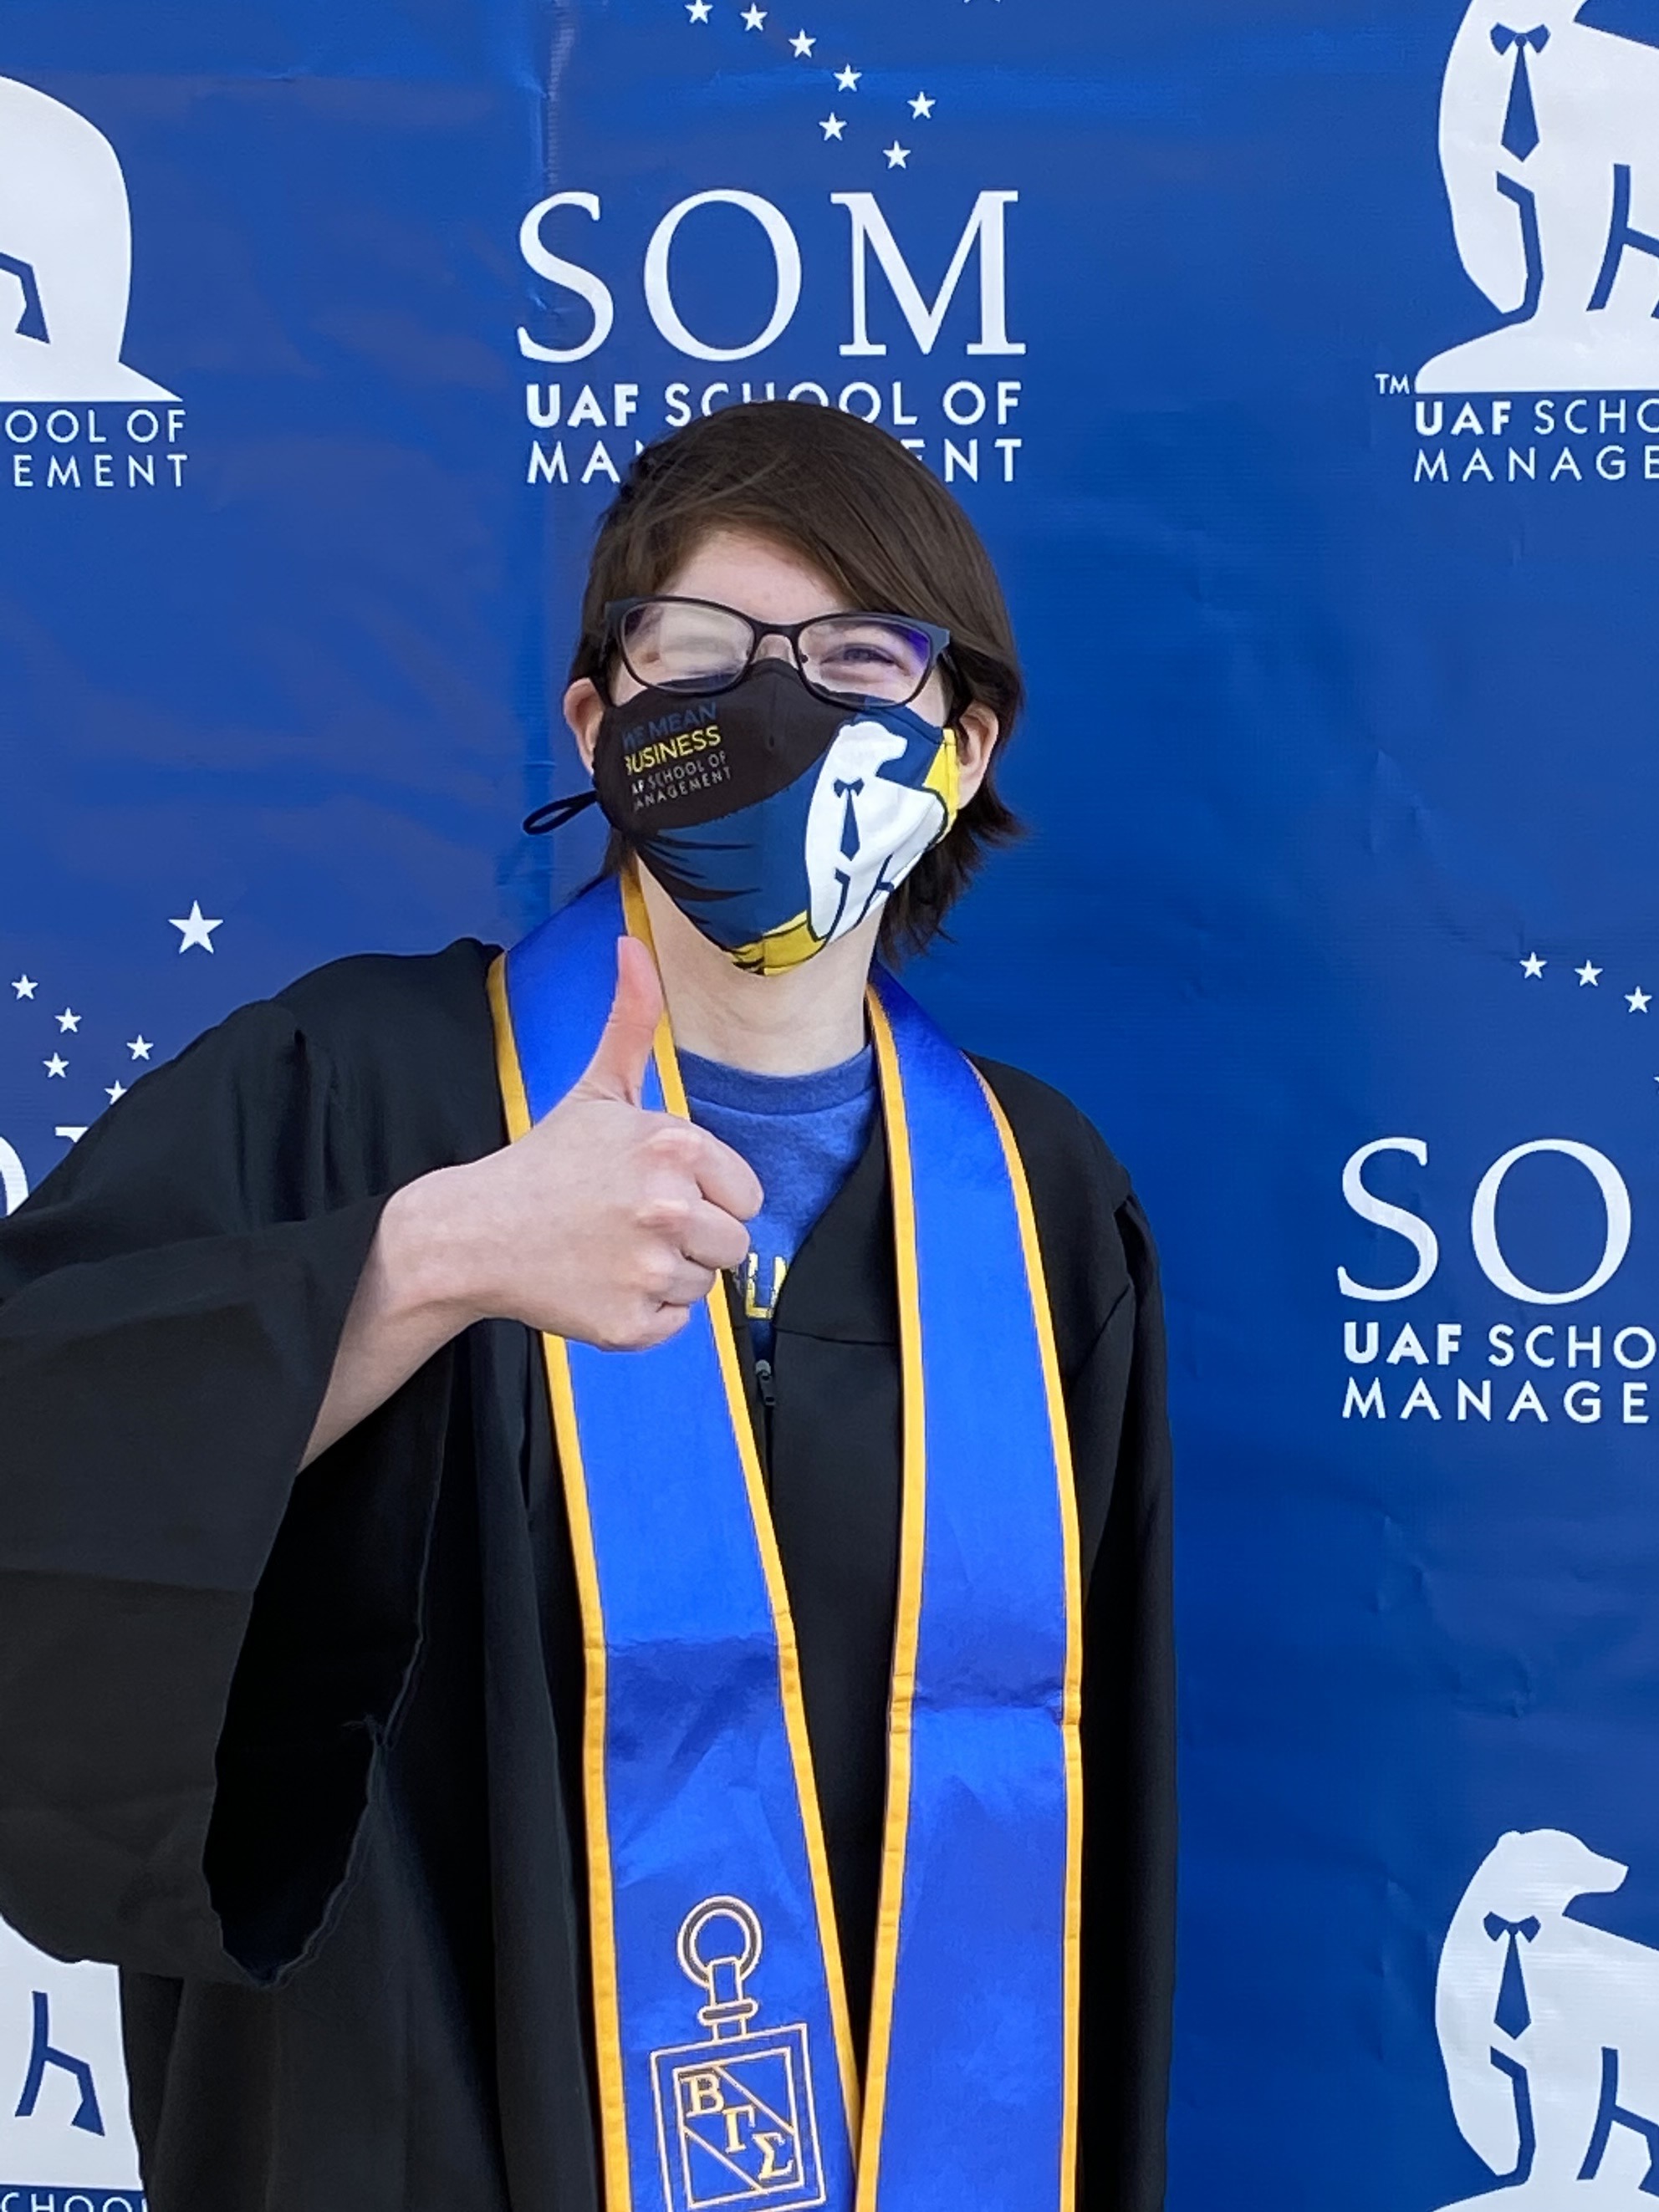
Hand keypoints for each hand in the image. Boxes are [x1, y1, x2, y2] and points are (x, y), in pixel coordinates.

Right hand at [386, 936, 762, 1351]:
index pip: (747, 1195)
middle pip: (733, 1244)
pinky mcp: (630, 1323)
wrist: (474, 1233)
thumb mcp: (597, 1088)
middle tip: (631, 1223)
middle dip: (692, 1237)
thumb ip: (632, 1021)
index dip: (708, 1195)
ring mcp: (648, 1269)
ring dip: (668, 1274)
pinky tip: (602, 1283)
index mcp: (674, 1147)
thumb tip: (633, 944)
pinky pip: (674, 1324)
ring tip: (613, 1250)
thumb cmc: (545, 1162)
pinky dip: (644, 1313)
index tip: (656, 1189)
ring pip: (705, 1285)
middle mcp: (668, 1207)